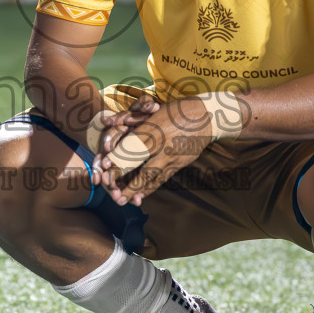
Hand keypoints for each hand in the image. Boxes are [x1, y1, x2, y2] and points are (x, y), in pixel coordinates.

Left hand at [102, 96, 219, 206]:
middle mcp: (163, 144)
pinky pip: (162, 178)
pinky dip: (150, 187)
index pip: (132, 145)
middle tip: (113, 192)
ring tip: (124, 201)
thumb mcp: (152, 110)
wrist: (208, 118)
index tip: (105, 166)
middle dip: (127, 180)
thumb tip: (104, 122)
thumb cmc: (177, 111)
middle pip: (142, 165)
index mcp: (154, 128)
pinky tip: (140, 195)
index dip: (118, 157)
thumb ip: (128, 118)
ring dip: (137, 190)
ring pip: (152, 176)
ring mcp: (173, 156)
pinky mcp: (180, 163)